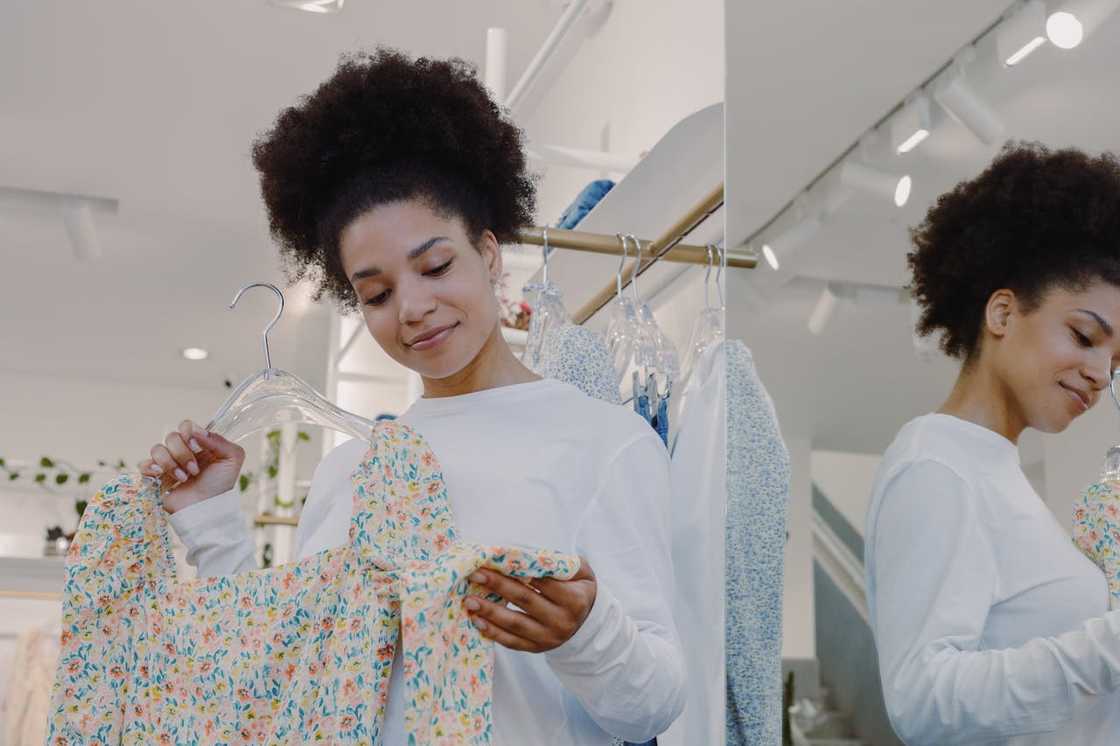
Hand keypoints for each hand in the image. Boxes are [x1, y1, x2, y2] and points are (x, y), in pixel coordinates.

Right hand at [138, 419, 244, 513]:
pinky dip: (151, 468)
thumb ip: (220, 440)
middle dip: (183, 454)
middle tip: (194, 470)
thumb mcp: (232, 458)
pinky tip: (161, 476)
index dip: (189, 433)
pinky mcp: (155, 476)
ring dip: (171, 464)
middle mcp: (182, 450)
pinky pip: (144, 464)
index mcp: (198, 444)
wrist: (206, 508)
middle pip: (172, 436)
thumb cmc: (220, 484)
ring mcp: (167, 463)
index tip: (198, 447)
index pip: (186, 426)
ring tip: (183, 479)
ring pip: (157, 449)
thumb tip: (197, 431)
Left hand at [462, 559, 596, 652]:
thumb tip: (525, 554)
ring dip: (490, 612)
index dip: (520, 570)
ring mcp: (549, 638)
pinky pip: (512, 642)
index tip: (498, 560)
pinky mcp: (537, 648)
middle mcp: (562, 621)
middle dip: (498, 586)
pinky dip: (493, 632)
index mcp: (574, 599)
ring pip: (515, 623)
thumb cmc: (578, 588)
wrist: (587, 621)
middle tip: (476, 575)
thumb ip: (560, 562)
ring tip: (469, 600)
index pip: (543, 582)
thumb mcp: (580, 571)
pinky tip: (477, 620)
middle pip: (525, 600)